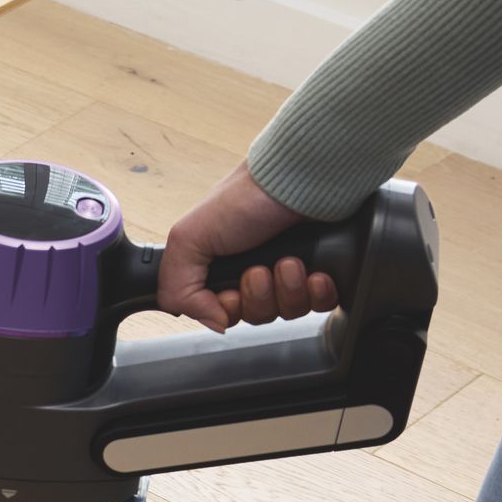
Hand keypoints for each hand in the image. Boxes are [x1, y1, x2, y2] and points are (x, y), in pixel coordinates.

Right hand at [158, 162, 337, 330]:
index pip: (223, 313)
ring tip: (289, 262)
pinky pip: (322, 303)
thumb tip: (213, 322)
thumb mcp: (188, 238)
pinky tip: (315, 274)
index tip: (231, 293)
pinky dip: (318, 293)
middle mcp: (256, 272)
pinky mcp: (324, 271)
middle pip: (256, 316)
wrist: (299, 179)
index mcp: (222, 268)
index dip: (228, 310)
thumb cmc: (246, 197)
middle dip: (259, 297)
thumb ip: (176, 287)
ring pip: (289, 312)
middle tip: (259, 270)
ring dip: (288, 290)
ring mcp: (291, 273)